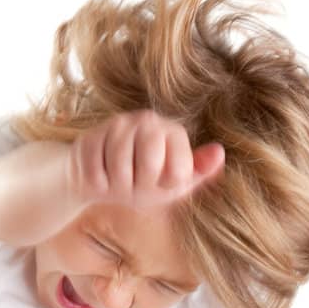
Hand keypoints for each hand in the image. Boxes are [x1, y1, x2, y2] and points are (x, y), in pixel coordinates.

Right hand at [68, 109, 223, 214]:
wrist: (98, 181)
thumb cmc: (141, 182)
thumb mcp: (173, 183)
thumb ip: (197, 171)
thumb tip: (219, 152)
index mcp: (172, 131)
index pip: (178, 168)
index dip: (168, 185)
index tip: (161, 182)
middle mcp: (147, 120)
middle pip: (150, 163)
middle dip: (141, 184)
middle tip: (136, 184)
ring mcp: (116, 126)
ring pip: (120, 170)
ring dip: (118, 186)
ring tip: (118, 181)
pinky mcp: (89, 137)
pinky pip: (95, 174)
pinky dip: (98, 185)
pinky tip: (100, 178)